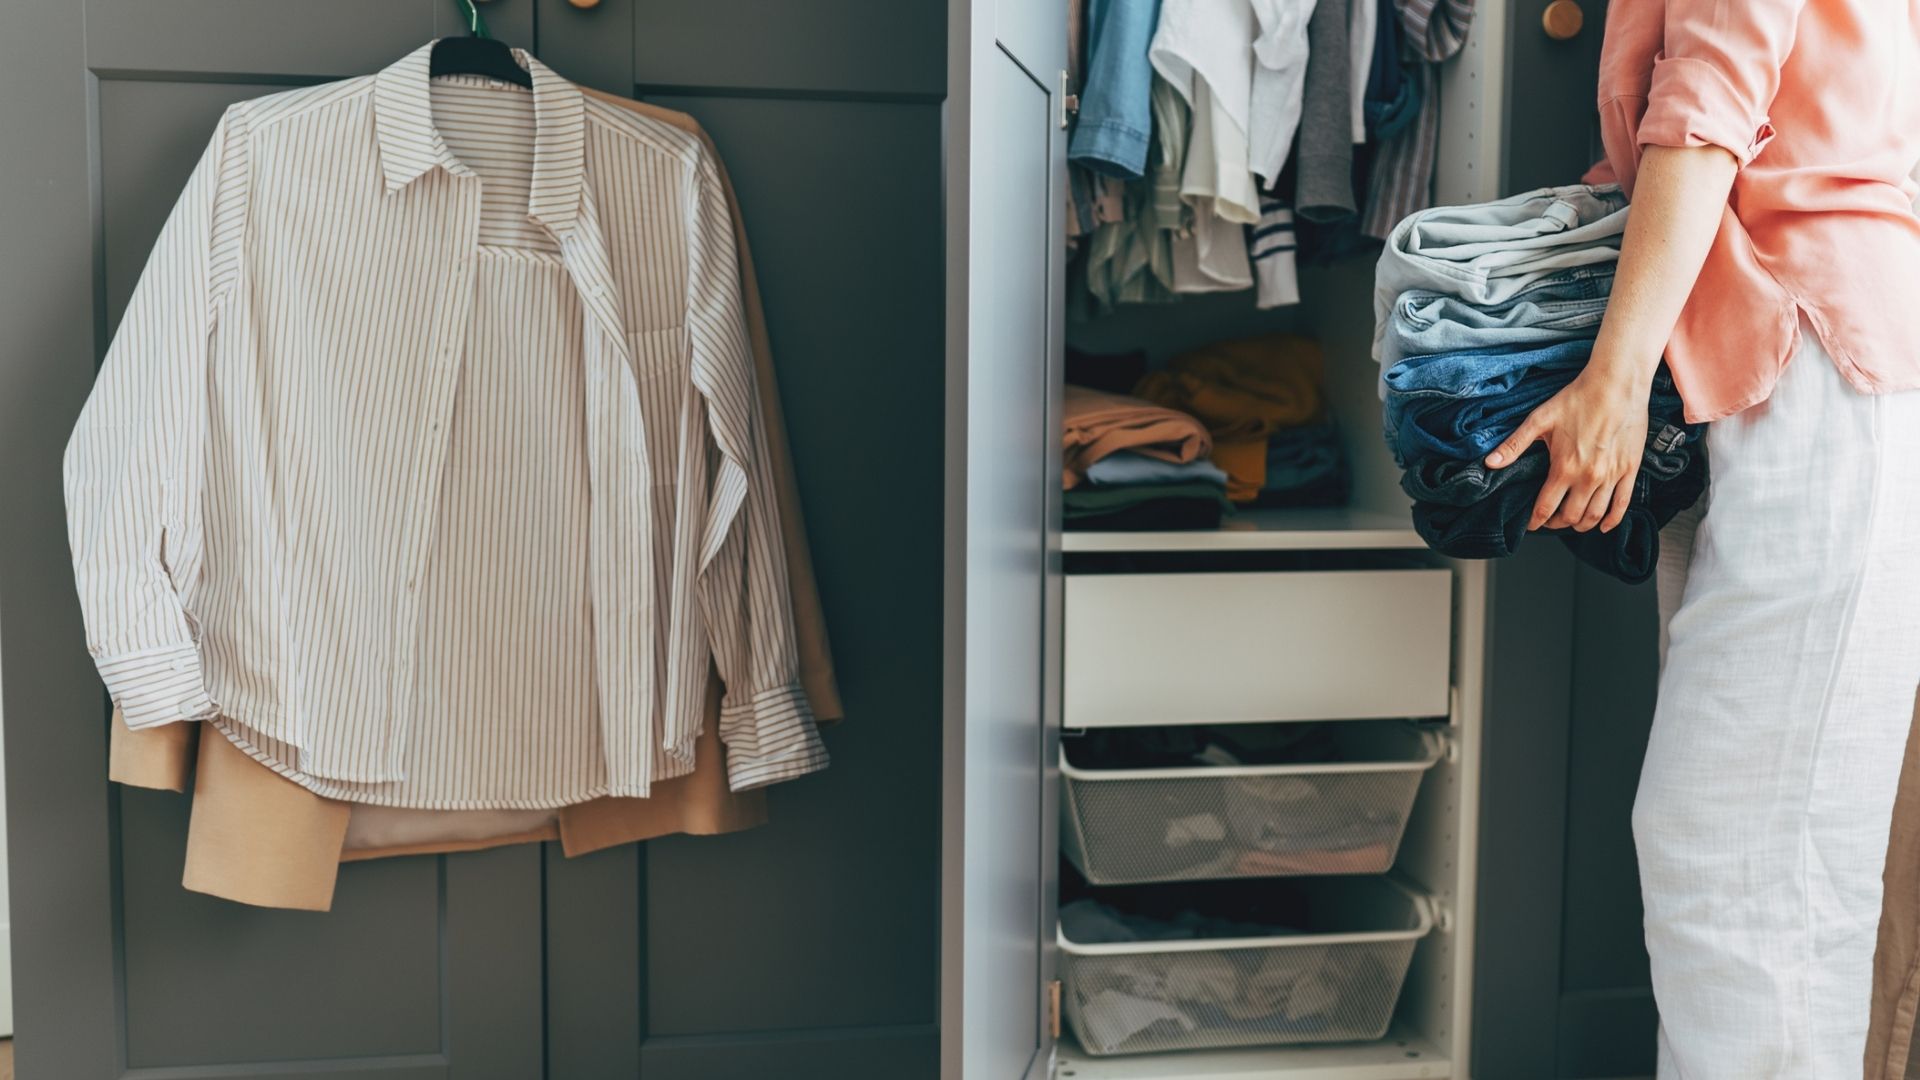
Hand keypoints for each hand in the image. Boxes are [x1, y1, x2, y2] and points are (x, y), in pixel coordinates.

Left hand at [1484, 367, 1651, 532]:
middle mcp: (1589, 477)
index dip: (1535, 521)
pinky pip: (1622, 505)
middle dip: (1557, 523)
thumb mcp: (1540, 420)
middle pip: (1571, 516)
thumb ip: (1514, 445)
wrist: (1617, 384)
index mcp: (1565, 468)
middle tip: (1550, 521)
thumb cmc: (1578, 398)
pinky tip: (1603, 525)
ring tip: (1572, 522)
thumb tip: (1489, 463)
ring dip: (1581, 525)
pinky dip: (1612, 520)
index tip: (1531, 524)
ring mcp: (1612, 476)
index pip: (1546, 508)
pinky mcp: (1630, 470)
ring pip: (1595, 515)